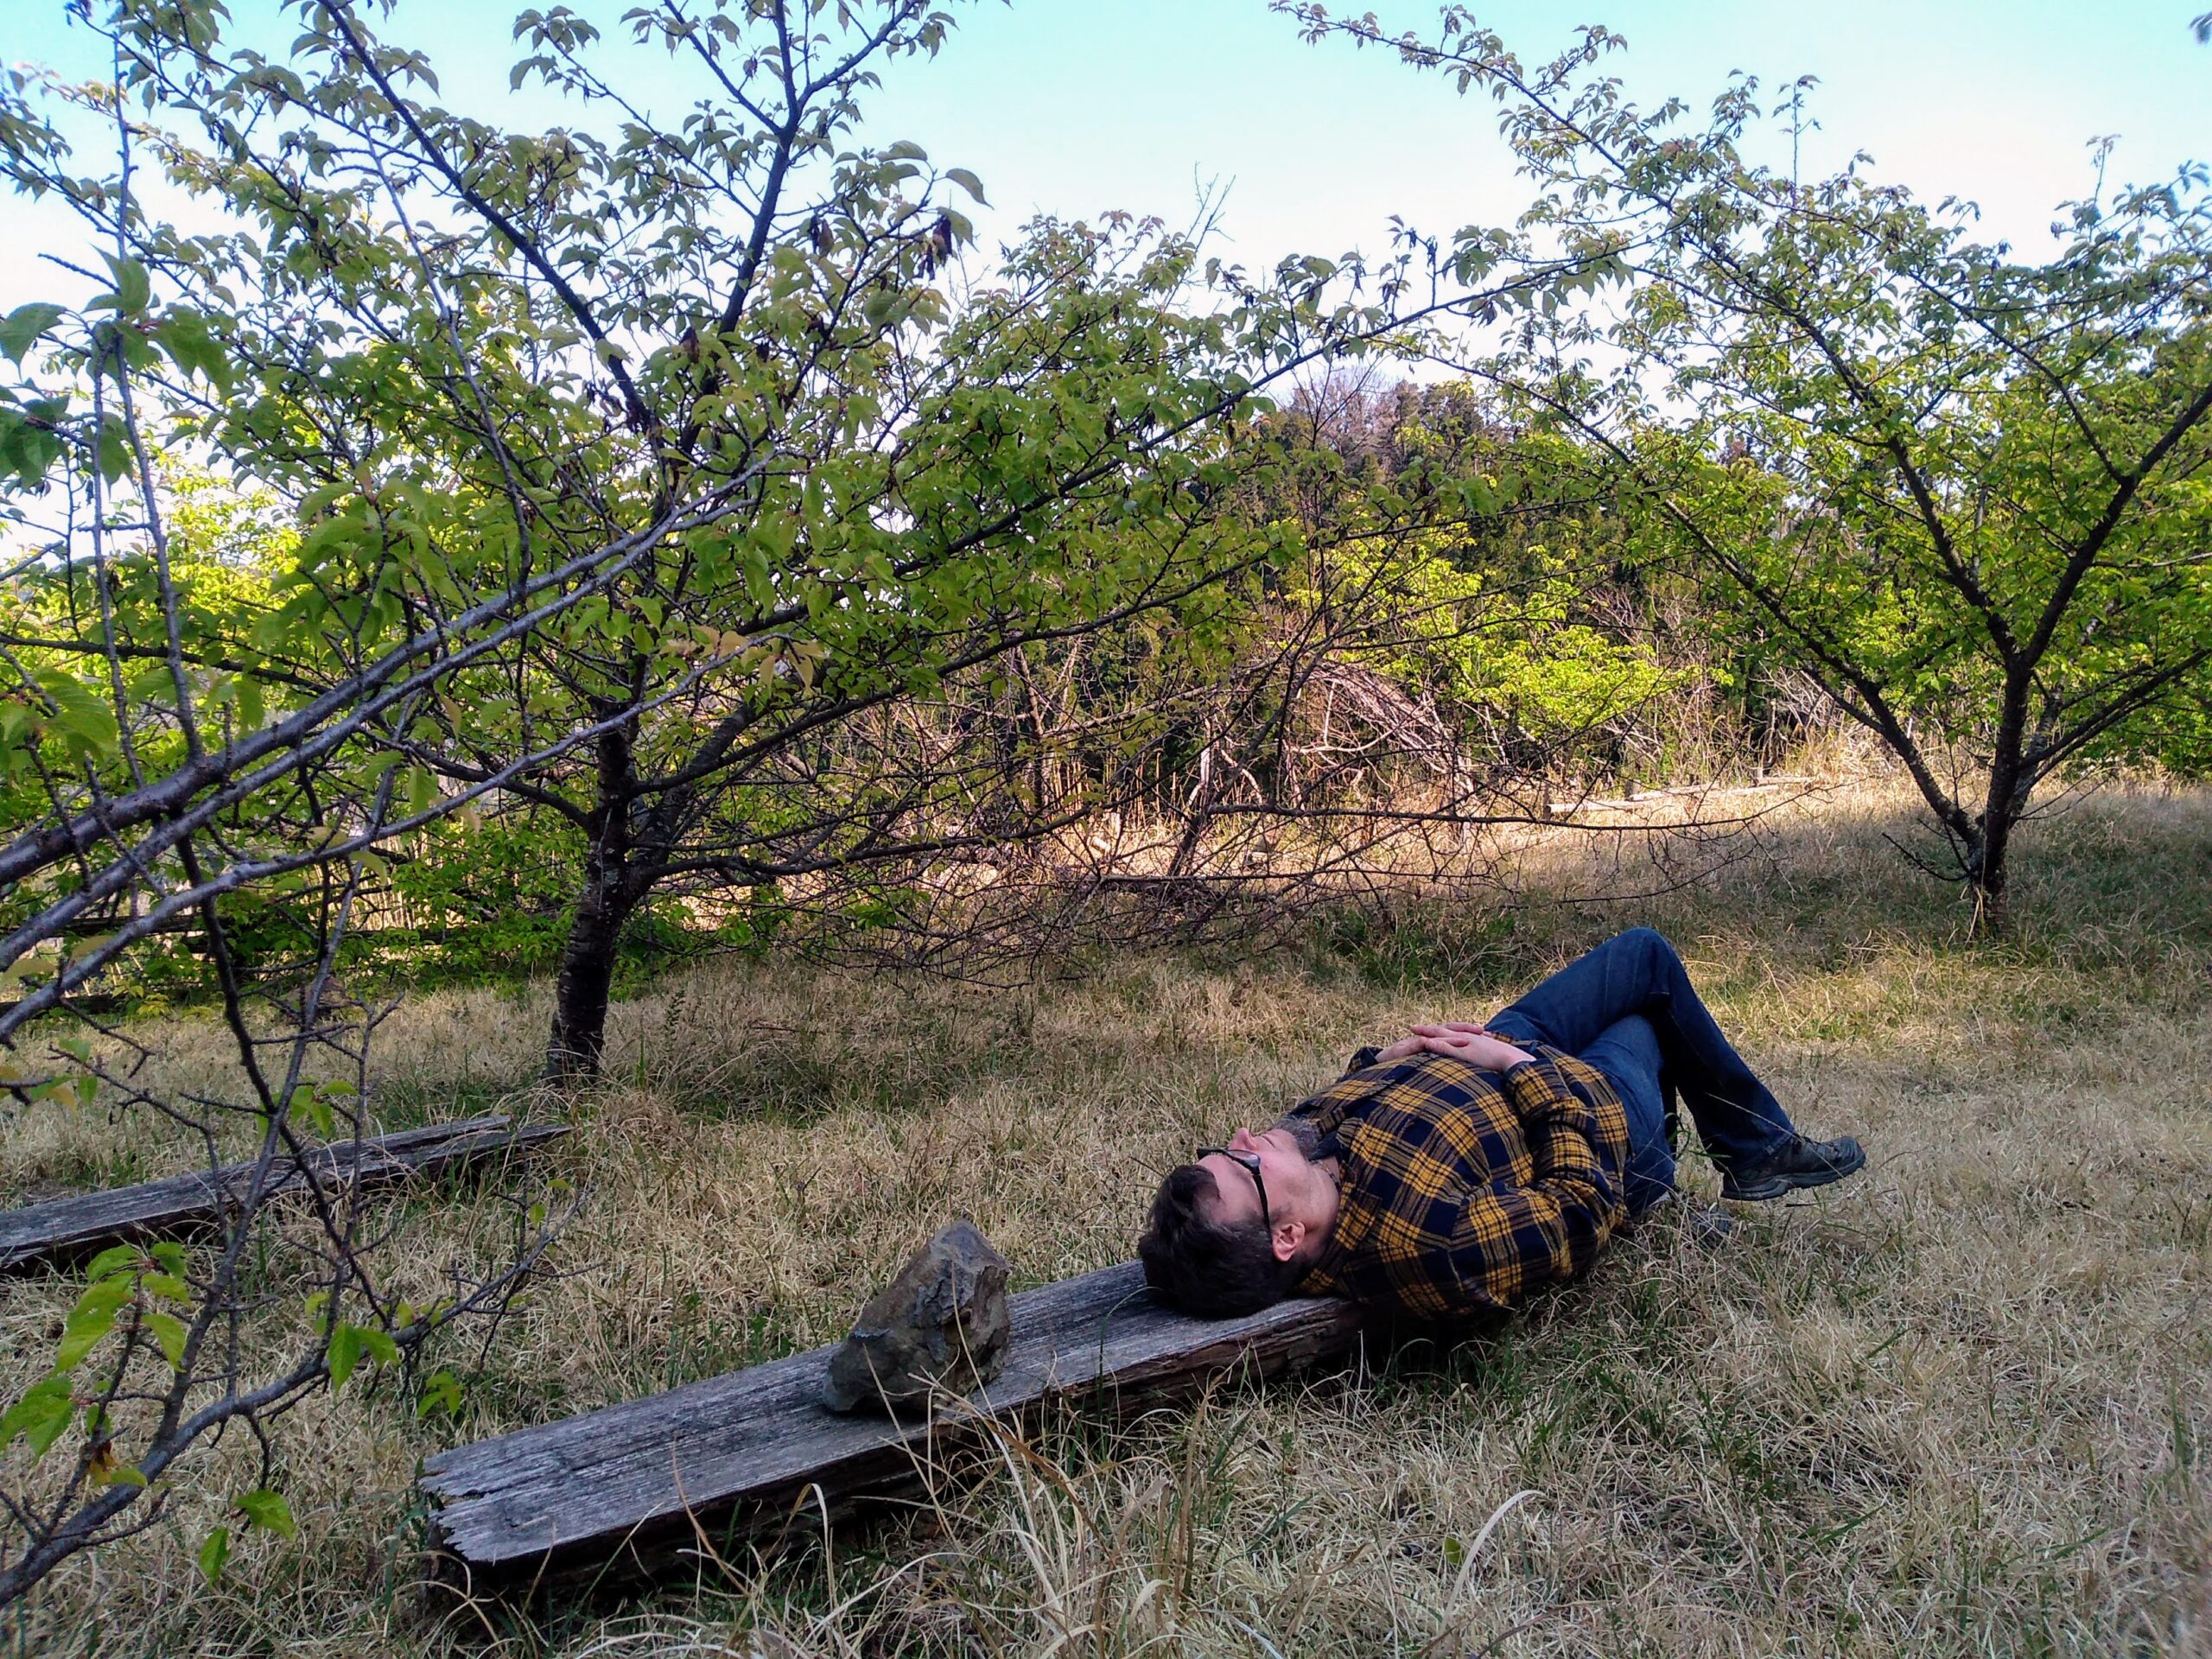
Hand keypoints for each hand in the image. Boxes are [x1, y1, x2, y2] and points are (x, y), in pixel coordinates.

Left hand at [1374, 1022, 1533, 1070]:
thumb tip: (1471, 1064)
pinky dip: (1437, 1043)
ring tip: (1413, 1031)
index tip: (1421, 1031)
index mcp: (1468, 1041)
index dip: (1435, 1032)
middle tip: (1411, 1026)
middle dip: (1427, 1030)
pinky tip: (1425, 1043)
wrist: (1513, 1061)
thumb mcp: (1484, 1059)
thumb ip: (1476, 1057)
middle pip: (1442, 1031)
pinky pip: (1448, 1046)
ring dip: (1427, 1034)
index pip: (1448, 1034)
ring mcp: (1464, 1043)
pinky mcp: (1466, 1051)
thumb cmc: (1501, 1063)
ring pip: (1442, 1036)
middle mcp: (1465, 1038)